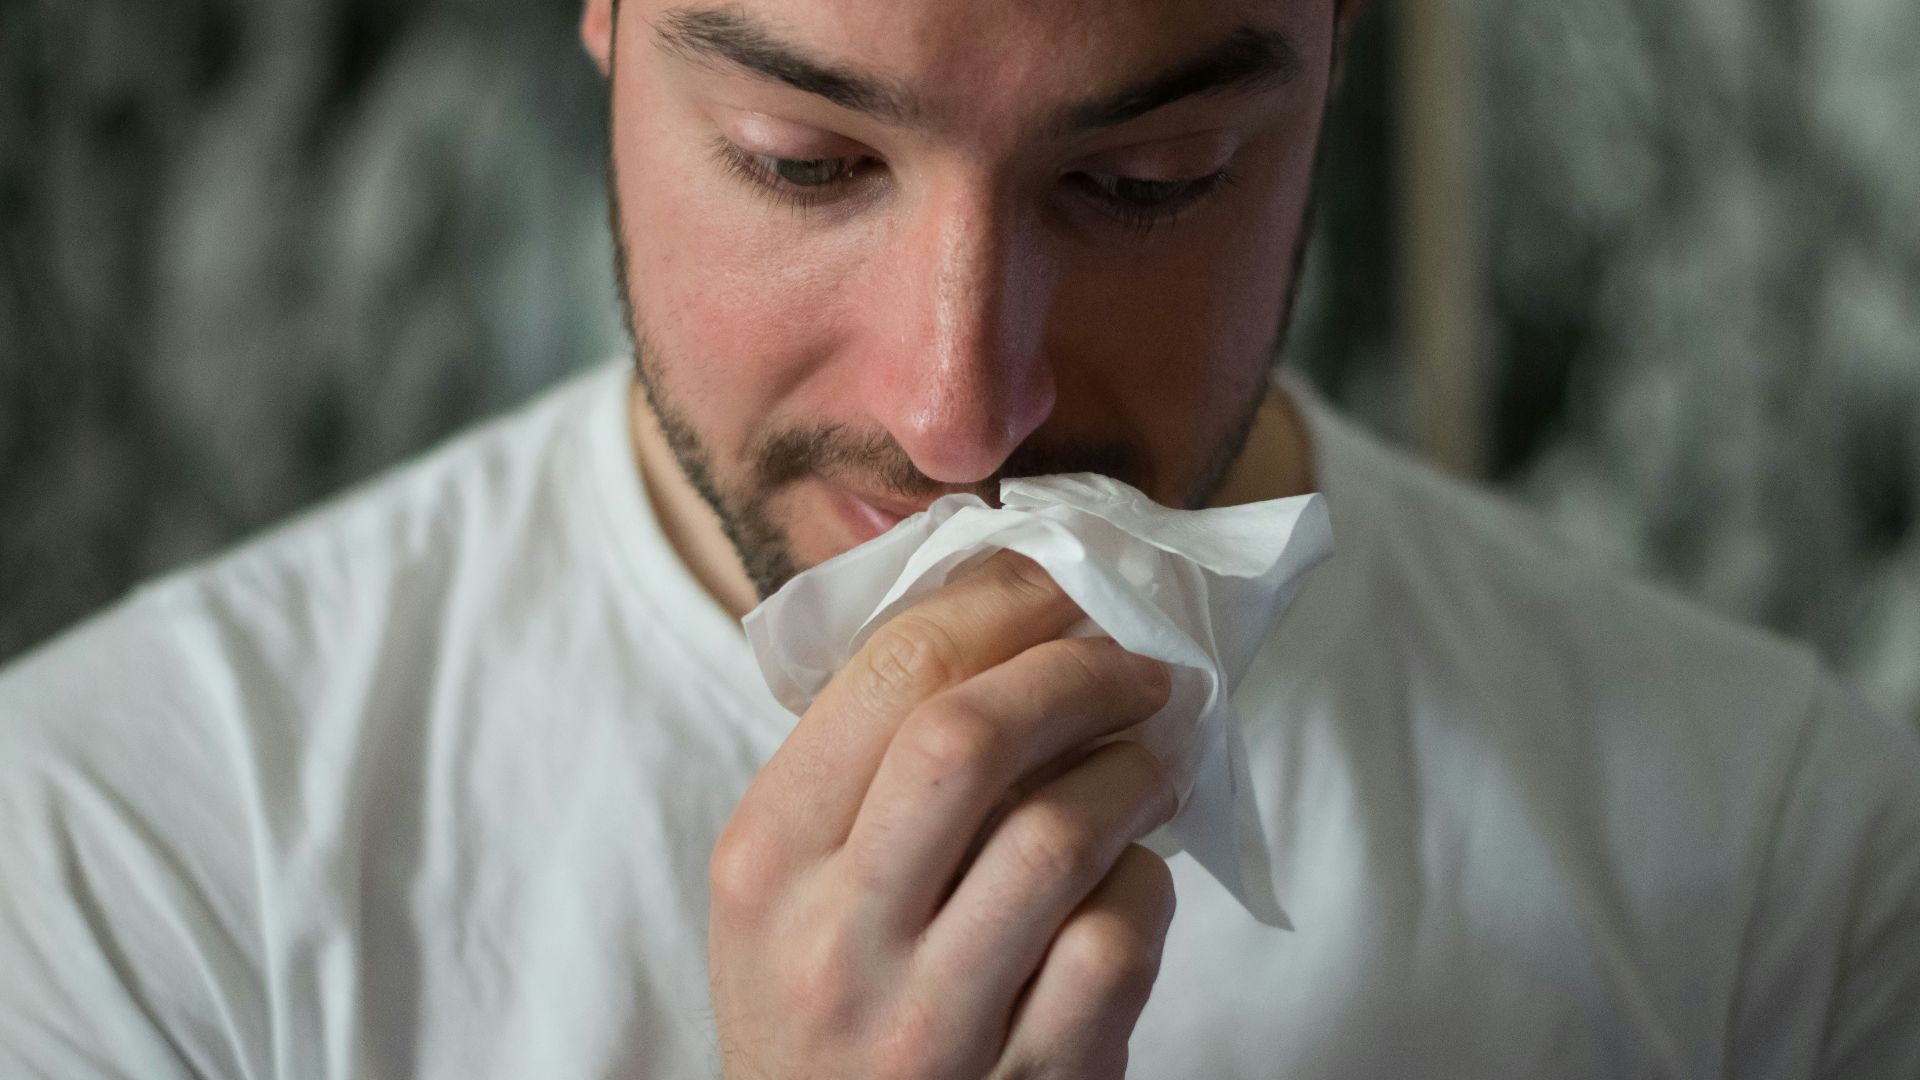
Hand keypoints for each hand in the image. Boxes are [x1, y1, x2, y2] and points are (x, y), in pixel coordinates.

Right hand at [708, 552, 1179, 1079]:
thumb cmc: (822, 1002)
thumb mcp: (788, 886)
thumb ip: (864, 765)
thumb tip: (1007, 612)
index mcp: (767, 857)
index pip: (890, 672)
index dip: (1001, 602)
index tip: (1063, 583)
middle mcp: (834, 937)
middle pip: (970, 737)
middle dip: (1076, 672)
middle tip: (1136, 664)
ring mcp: (930, 1020)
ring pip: (1060, 835)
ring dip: (1133, 771)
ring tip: (1153, 759)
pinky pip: (1118, 941)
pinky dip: (1146, 886)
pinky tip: (1132, 876)